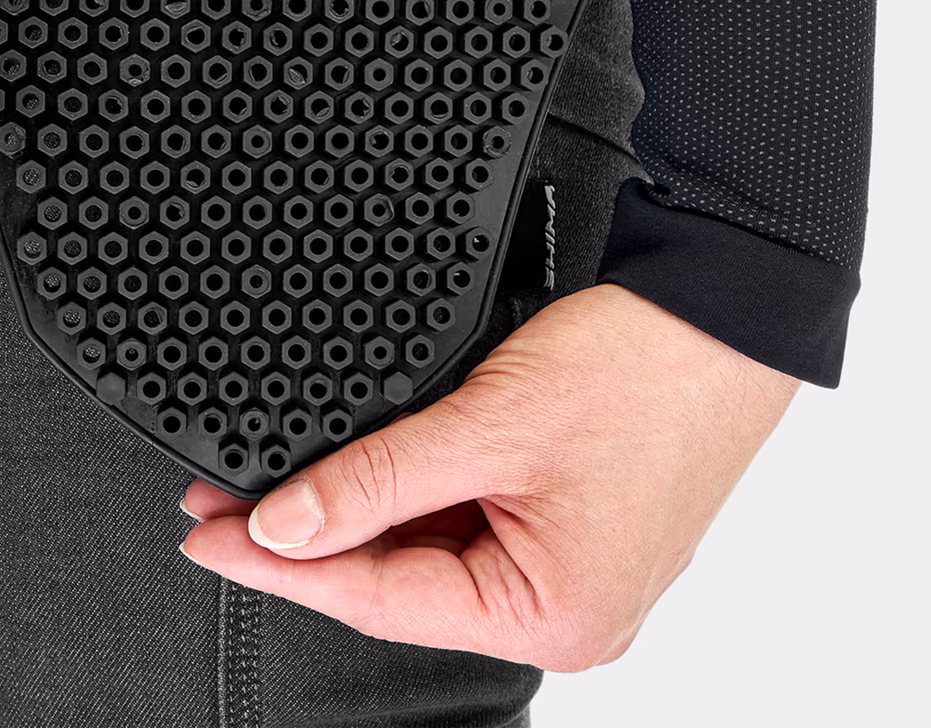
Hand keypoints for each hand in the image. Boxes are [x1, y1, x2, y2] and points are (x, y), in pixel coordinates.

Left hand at [178, 283, 798, 670]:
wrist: (723, 313)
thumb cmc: (640, 372)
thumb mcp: (485, 426)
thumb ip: (376, 482)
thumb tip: (285, 525)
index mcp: (552, 616)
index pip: (379, 599)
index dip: (281, 567)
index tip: (207, 541)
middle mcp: (562, 612)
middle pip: (400, 581)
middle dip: (308, 539)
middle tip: (219, 506)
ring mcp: (568, 568)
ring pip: (429, 550)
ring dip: (354, 513)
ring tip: (270, 484)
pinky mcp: (565, 524)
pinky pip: (466, 523)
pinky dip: (407, 496)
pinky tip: (353, 473)